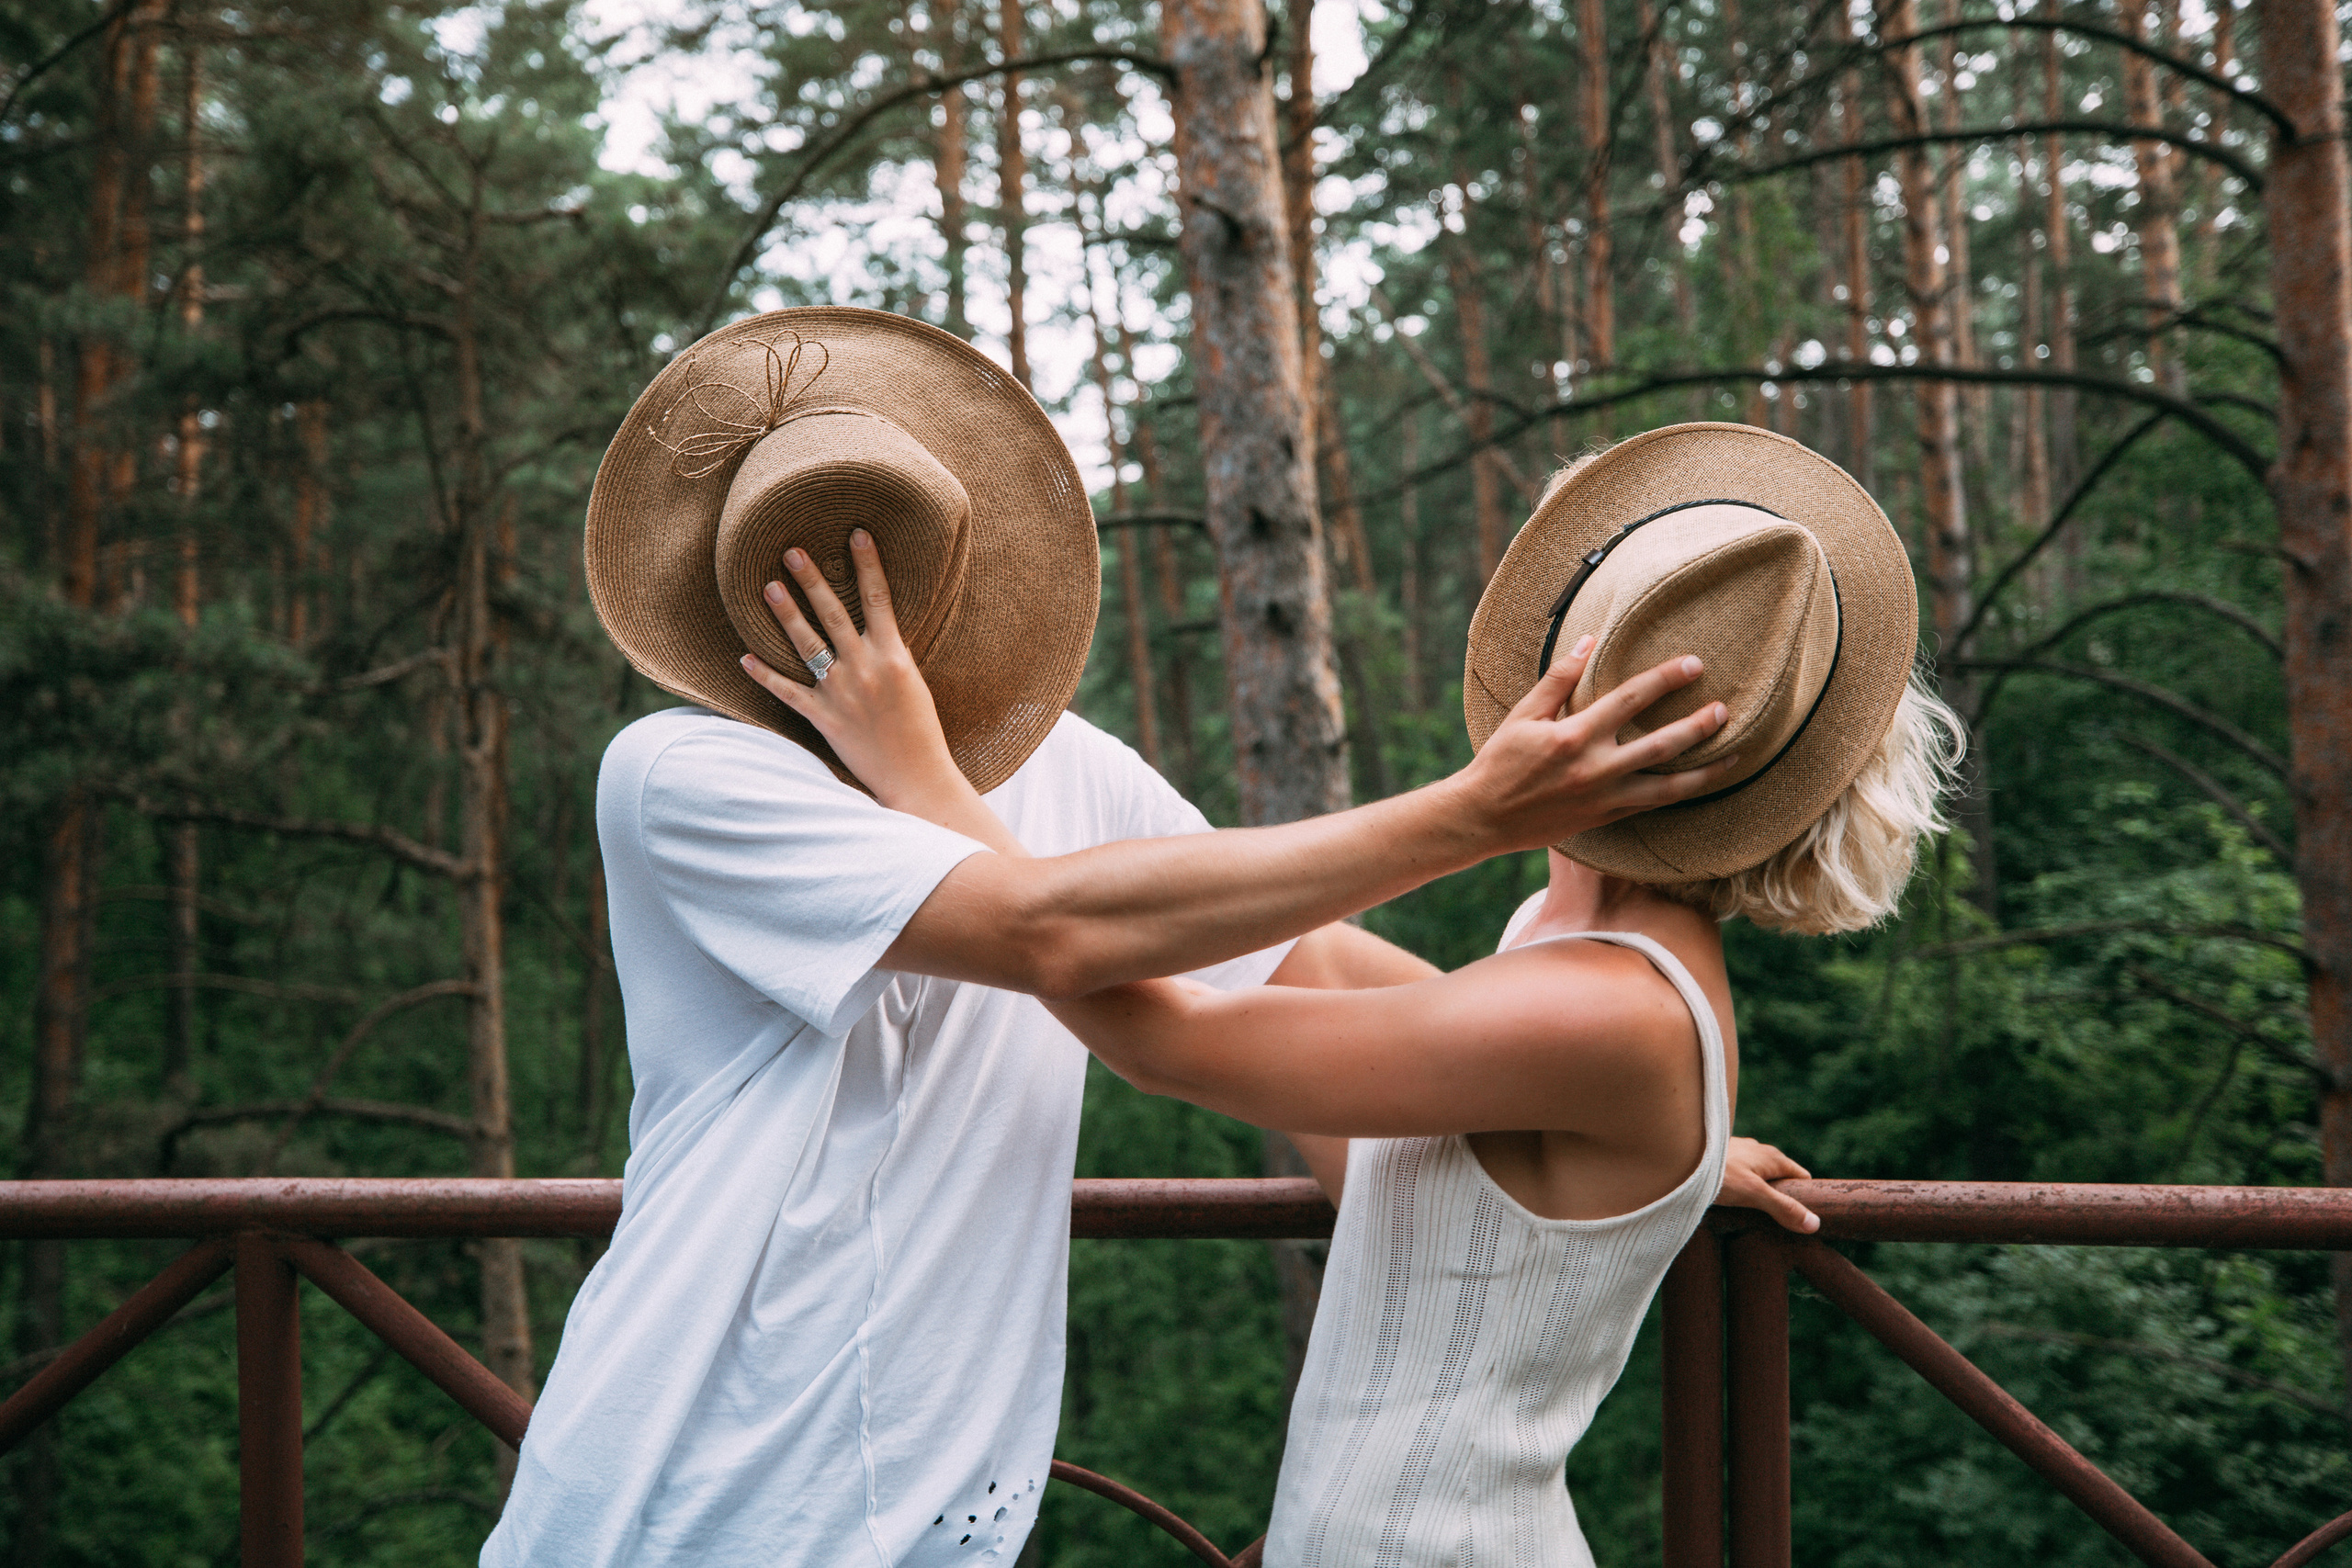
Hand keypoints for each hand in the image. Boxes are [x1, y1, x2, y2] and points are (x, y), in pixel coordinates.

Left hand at [737, 530, 968, 816]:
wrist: (918, 777)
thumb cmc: (922, 733)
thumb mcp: (915, 684)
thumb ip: (891, 655)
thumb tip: (877, 631)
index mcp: (894, 656)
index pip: (878, 598)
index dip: (868, 563)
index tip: (857, 532)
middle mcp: (865, 668)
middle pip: (833, 613)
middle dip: (812, 579)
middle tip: (791, 551)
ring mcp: (841, 692)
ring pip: (807, 644)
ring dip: (786, 614)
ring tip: (768, 587)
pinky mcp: (824, 718)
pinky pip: (788, 692)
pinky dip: (765, 675)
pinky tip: (744, 658)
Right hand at [1444, 636, 1740, 851]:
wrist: (1483, 818)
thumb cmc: (1499, 761)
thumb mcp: (1523, 714)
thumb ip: (1558, 679)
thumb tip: (1587, 642)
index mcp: (1574, 736)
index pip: (1630, 699)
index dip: (1665, 679)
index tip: (1693, 665)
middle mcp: (1595, 769)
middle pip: (1662, 745)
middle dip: (1698, 725)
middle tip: (1725, 709)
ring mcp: (1604, 799)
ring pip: (1668, 787)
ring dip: (1705, 771)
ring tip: (1736, 756)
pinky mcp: (1605, 819)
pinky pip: (1652, 806)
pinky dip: (1679, 795)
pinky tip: (1699, 784)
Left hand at [1717, 1136, 1816, 1232]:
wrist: (1678, 1157)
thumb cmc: (1718, 1174)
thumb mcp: (1754, 1194)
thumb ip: (1783, 1208)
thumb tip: (1814, 1224)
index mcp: (1772, 1157)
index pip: (1801, 1177)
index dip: (1805, 1197)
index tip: (1803, 1218)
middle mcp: (1758, 1151)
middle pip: (1780, 1177)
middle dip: (1781, 1197)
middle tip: (1777, 1223)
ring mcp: (1739, 1154)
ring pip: (1758, 1176)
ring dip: (1759, 1193)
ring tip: (1753, 1216)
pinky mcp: (1722, 1159)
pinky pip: (1740, 1176)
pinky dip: (1741, 1188)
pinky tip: (1731, 1202)